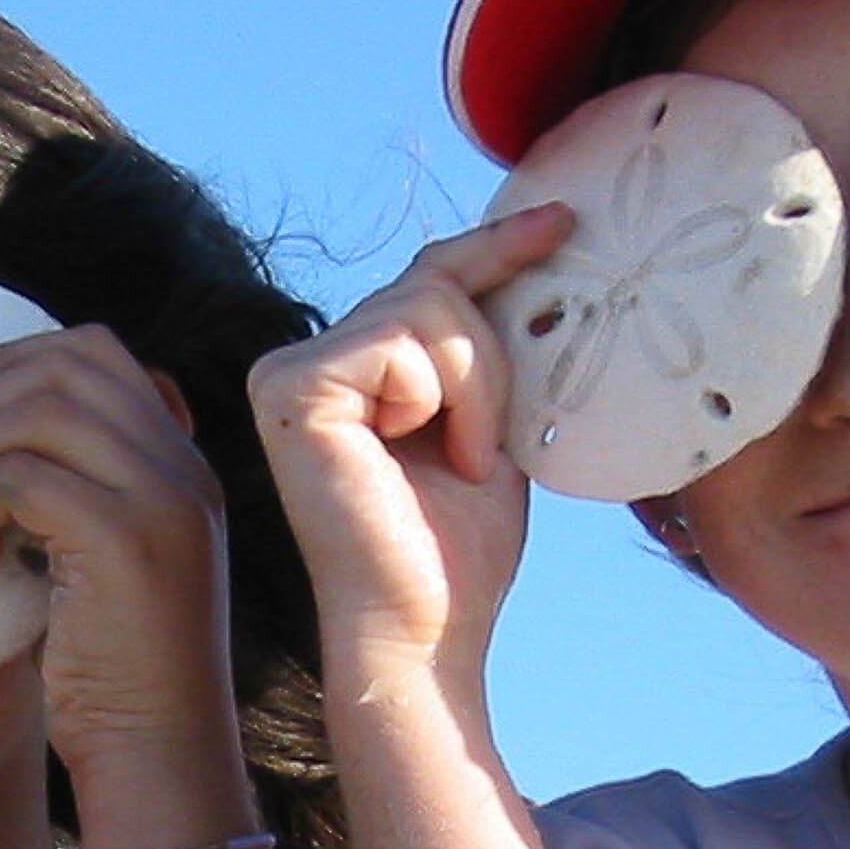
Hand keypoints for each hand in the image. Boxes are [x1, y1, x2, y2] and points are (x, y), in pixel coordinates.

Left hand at [0, 325, 238, 770]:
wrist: (158, 755)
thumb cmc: (109, 673)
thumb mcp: (87, 562)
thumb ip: (55, 492)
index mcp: (177, 462)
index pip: (94, 352)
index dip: (8, 359)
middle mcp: (181, 466)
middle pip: (63, 364)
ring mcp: (161, 498)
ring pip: (36, 412)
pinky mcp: (124, 538)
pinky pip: (22, 476)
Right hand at [249, 205, 569, 691]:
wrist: (430, 627)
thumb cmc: (459, 547)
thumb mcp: (487, 421)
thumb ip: (483, 346)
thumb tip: (536, 247)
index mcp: (344, 369)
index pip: (427, 277)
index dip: (495, 245)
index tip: (564, 220)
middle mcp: (300, 362)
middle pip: (434, 285)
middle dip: (489, 363)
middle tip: (484, 452)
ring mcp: (286, 374)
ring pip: (427, 306)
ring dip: (475, 387)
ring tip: (459, 462)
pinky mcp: (291, 392)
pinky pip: (404, 343)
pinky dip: (444, 398)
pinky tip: (427, 458)